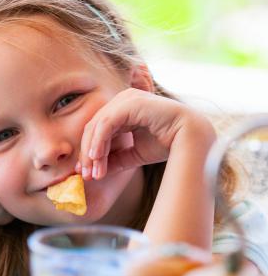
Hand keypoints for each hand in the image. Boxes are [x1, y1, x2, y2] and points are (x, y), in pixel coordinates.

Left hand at [77, 88, 215, 179]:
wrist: (190, 138)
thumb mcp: (132, 155)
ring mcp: (126, 99)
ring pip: (97, 126)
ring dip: (92, 152)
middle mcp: (122, 101)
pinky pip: (106, 123)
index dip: (88, 153)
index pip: (97, 131)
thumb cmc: (166, 144)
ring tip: (93, 172)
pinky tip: (96, 157)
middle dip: (87, 154)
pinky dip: (99, 141)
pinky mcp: (130, 103)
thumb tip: (93, 172)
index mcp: (122, 110)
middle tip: (85, 175)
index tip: (86, 173)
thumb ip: (113, 160)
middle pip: (92, 128)